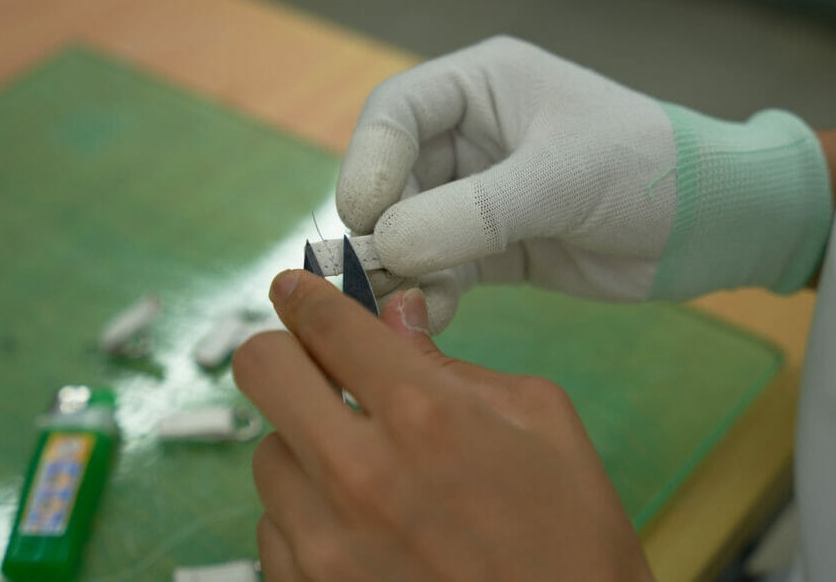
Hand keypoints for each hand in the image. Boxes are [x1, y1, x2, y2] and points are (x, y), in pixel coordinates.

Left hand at [233, 269, 654, 581]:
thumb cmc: (572, 537)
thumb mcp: (541, 422)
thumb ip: (455, 364)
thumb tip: (398, 317)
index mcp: (423, 414)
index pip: (326, 323)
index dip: (304, 295)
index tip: (294, 289)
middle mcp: (357, 475)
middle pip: (262, 370)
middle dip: (286, 352)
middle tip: (317, 365)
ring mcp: (324, 546)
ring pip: (265, 453)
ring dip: (304, 445)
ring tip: (362, 468)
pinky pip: (273, 528)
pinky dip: (306, 513)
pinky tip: (360, 526)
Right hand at [337, 35, 677, 332]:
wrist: (711, 226)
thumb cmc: (643, 170)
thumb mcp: (558, 180)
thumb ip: (471, 213)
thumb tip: (387, 248)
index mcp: (481, 88)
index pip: (397, 112)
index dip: (369, 160)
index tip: (362, 212)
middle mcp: (471, 138)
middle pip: (394, 177)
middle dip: (381, 224)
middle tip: (370, 271)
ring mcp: (479, 196)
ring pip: (412, 230)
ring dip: (402, 266)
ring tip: (400, 299)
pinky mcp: (494, 249)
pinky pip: (444, 270)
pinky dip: (433, 292)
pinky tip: (433, 314)